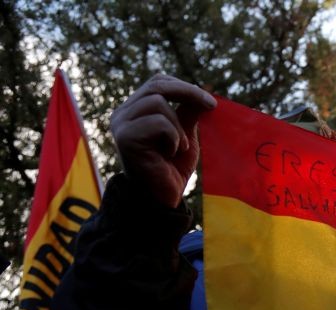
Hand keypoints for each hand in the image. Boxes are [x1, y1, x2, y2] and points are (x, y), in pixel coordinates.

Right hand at [110, 74, 216, 207]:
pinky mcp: (125, 137)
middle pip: (156, 85)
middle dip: (188, 92)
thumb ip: (188, 112)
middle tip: (211, 106)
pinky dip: (173, 136)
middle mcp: (123, 114)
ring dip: (178, 125)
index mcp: (136, 109)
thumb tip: (202, 93)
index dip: (184, 87)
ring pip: (158, 103)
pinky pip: (158, 122)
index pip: (158, 83)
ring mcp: (121, 124)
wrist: (163, 197)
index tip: (210, 102)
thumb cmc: (172, 168)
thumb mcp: (185, 134)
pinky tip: (171, 153)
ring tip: (179, 147)